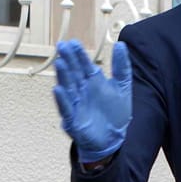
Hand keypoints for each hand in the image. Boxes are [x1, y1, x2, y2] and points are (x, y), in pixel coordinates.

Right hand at [53, 39, 130, 163]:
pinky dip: (62, 100)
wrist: (113, 139)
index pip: (84, 64)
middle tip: (62, 46)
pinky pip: (66, 108)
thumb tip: (121, 44)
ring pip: (68, 87)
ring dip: (63, 76)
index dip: (79, 54)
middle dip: (68, 60)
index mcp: (93, 81)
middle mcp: (82, 90)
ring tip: (59, 63)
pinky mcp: (73, 119)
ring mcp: (76, 104)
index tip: (74, 43)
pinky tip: (58, 89)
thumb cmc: (115, 113)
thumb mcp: (122, 87)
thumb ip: (121, 66)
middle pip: (74, 73)